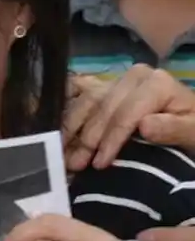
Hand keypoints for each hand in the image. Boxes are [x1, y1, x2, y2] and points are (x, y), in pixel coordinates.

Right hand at [64, 65, 194, 169]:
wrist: (192, 122)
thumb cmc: (193, 129)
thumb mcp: (194, 133)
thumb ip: (173, 129)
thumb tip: (144, 126)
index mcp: (155, 83)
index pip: (126, 113)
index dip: (111, 139)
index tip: (100, 164)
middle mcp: (133, 76)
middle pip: (103, 108)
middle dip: (88, 139)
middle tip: (75, 164)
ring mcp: (117, 80)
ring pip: (86, 102)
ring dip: (72, 130)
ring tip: (63, 153)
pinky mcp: (107, 86)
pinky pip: (80, 96)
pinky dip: (68, 115)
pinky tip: (58, 131)